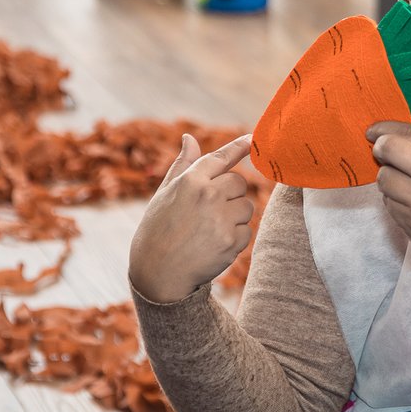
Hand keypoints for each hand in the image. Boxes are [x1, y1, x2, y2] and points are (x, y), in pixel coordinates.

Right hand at [129, 135, 253, 303]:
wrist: (157, 273)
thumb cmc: (158, 230)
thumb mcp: (164, 194)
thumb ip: (183, 165)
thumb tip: (189, 137)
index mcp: (190, 181)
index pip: (220, 158)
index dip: (238, 147)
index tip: (253, 139)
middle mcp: (207, 195)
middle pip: (239, 183)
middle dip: (231, 194)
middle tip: (211, 210)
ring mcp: (220, 219)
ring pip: (247, 207)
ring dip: (235, 216)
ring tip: (210, 229)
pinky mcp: (230, 242)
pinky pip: (247, 231)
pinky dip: (236, 238)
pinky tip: (214, 244)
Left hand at [367, 121, 410, 282]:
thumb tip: (393, 138)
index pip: (408, 132)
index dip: (384, 128)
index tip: (374, 131)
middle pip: (388, 149)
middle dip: (380, 149)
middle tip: (381, 152)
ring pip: (383, 179)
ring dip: (387, 178)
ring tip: (402, 182)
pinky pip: (389, 204)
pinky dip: (394, 200)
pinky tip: (410, 202)